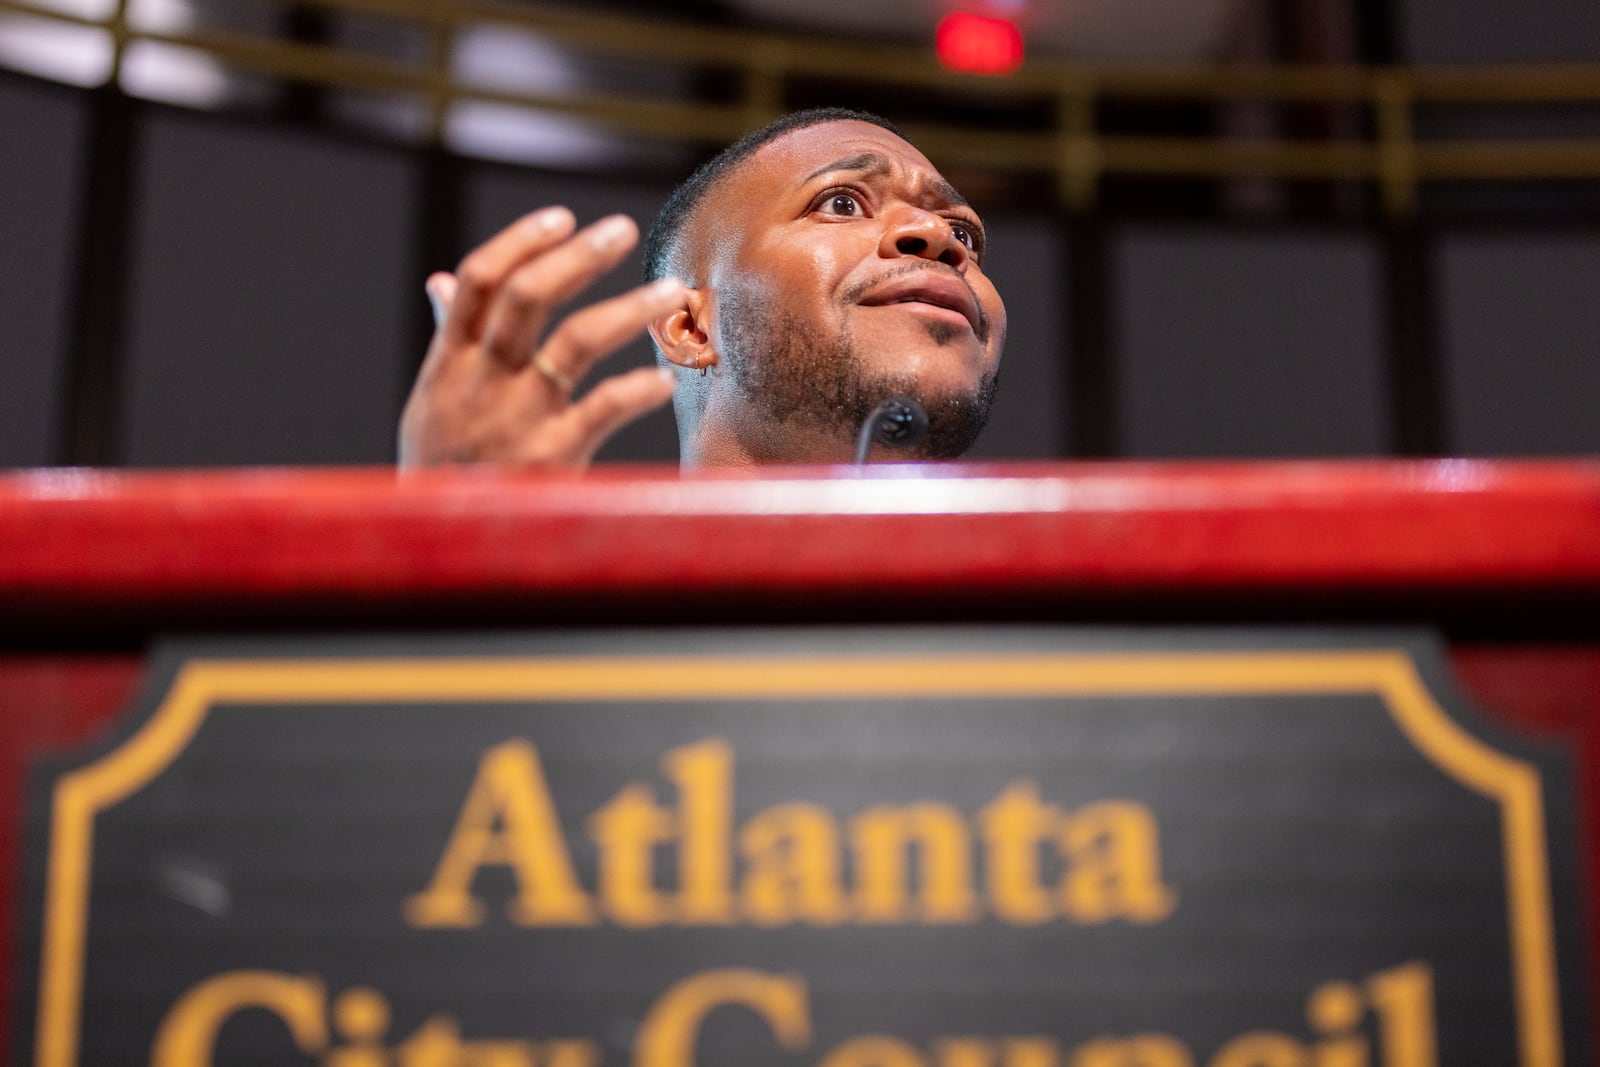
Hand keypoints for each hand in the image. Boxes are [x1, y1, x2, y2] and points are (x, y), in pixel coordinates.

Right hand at [398, 207, 686, 467]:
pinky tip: (665, 379)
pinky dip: (637, 389)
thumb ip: (446, 340)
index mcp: (448, 363)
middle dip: (578, 258)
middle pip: (527, 296)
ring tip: (673, 293)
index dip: (522, 242)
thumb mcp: (430, 404)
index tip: (564, 218)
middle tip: (624, 230)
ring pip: (575, 341)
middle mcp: (481, 381)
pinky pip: (602, 408)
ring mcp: (516, 418)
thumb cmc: (440, 475)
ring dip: (629, 310)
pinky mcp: (550, 456)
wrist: (438, 554)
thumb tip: (442, 283)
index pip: (480, 281)